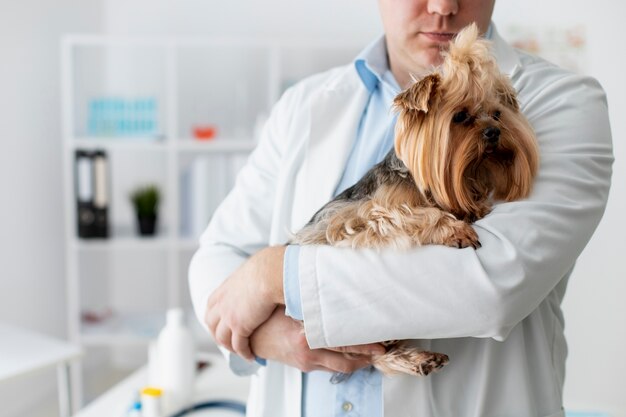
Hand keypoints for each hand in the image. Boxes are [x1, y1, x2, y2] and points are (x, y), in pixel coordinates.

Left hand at [205, 246, 285, 360]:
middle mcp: (221, 304)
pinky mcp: (240, 327)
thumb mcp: (251, 271)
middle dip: (218, 336)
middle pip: (211, 325)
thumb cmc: (267, 268)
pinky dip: (244, 353)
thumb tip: (261, 275)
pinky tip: (251, 356)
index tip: (221, 325)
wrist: (270, 274)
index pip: (211, 308)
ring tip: (241, 352)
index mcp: (223, 290)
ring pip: (223, 339)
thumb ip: (249, 278)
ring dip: (231, 348)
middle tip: (228, 342)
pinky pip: (239, 346)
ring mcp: (228, 317)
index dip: (214, 319)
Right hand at [251, 307, 385, 372]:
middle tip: (382, 350)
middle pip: (347, 359)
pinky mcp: (305, 366)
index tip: (381, 342)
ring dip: (358, 362)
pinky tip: (354, 357)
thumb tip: (339, 285)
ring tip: (372, 355)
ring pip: (341, 367)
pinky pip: (331, 368)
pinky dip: (345, 363)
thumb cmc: (270, 314)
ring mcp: (307, 362)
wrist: (250, 334)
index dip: (365, 344)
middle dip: (367, 356)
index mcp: (306, 335)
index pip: (344, 342)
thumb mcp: (292, 303)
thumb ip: (314, 299)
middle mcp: (308, 352)